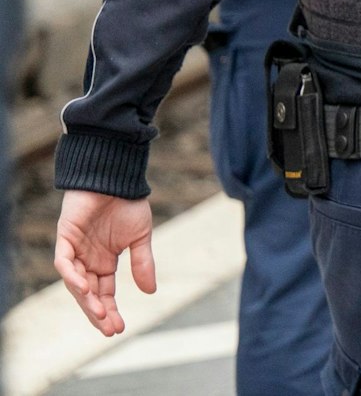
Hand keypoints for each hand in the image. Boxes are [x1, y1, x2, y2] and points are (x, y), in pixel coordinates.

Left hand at [54, 190, 155, 335]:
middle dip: (98, 312)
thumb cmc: (128, 203)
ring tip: (100, 313)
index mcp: (105, 262)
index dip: (110, 310)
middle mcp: (87, 260)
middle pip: (89, 294)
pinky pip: (64, 263)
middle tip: (109, 328)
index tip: (119, 328)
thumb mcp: (141, 237)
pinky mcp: (65, 238)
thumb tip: (150, 292)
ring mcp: (75, 250)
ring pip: (75, 283)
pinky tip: (85, 287)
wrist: (116, 177)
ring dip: (86, 300)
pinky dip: (72, 276)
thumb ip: (143, 263)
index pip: (105, 293)